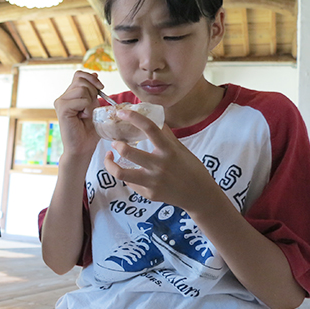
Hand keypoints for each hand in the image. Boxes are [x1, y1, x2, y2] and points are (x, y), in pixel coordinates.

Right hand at [54, 71, 103, 157]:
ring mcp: (61, 102)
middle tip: (90, 108)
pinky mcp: (62, 108)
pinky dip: (87, 108)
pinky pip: (82, 100)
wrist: (82, 147)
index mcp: (69, 95)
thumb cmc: (89, 131)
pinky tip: (82, 118)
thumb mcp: (94, 106)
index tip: (101, 87)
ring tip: (85, 115)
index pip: (79, 75)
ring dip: (90, 102)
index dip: (91, 78)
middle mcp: (62, 97)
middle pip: (81, 80)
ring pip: (82, 89)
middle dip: (92, 92)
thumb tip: (95, 73)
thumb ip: (93, 91)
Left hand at [103, 109, 219, 213]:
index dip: (133, 118)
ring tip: (110, 157)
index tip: (121, 113)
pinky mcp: (149, 193)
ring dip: (110, 164)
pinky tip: (129, 172)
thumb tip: (154, 117)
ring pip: (121, 173)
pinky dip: (127, 175)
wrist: (199, 195)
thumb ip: (166, 135)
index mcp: (169, 150)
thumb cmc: (191, 168)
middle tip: (115, 142)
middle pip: (128, 152)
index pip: (150, 128)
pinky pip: (131, 183)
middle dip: (116, 145)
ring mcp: (153, 181)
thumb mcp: (180, 149)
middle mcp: (159, 165)